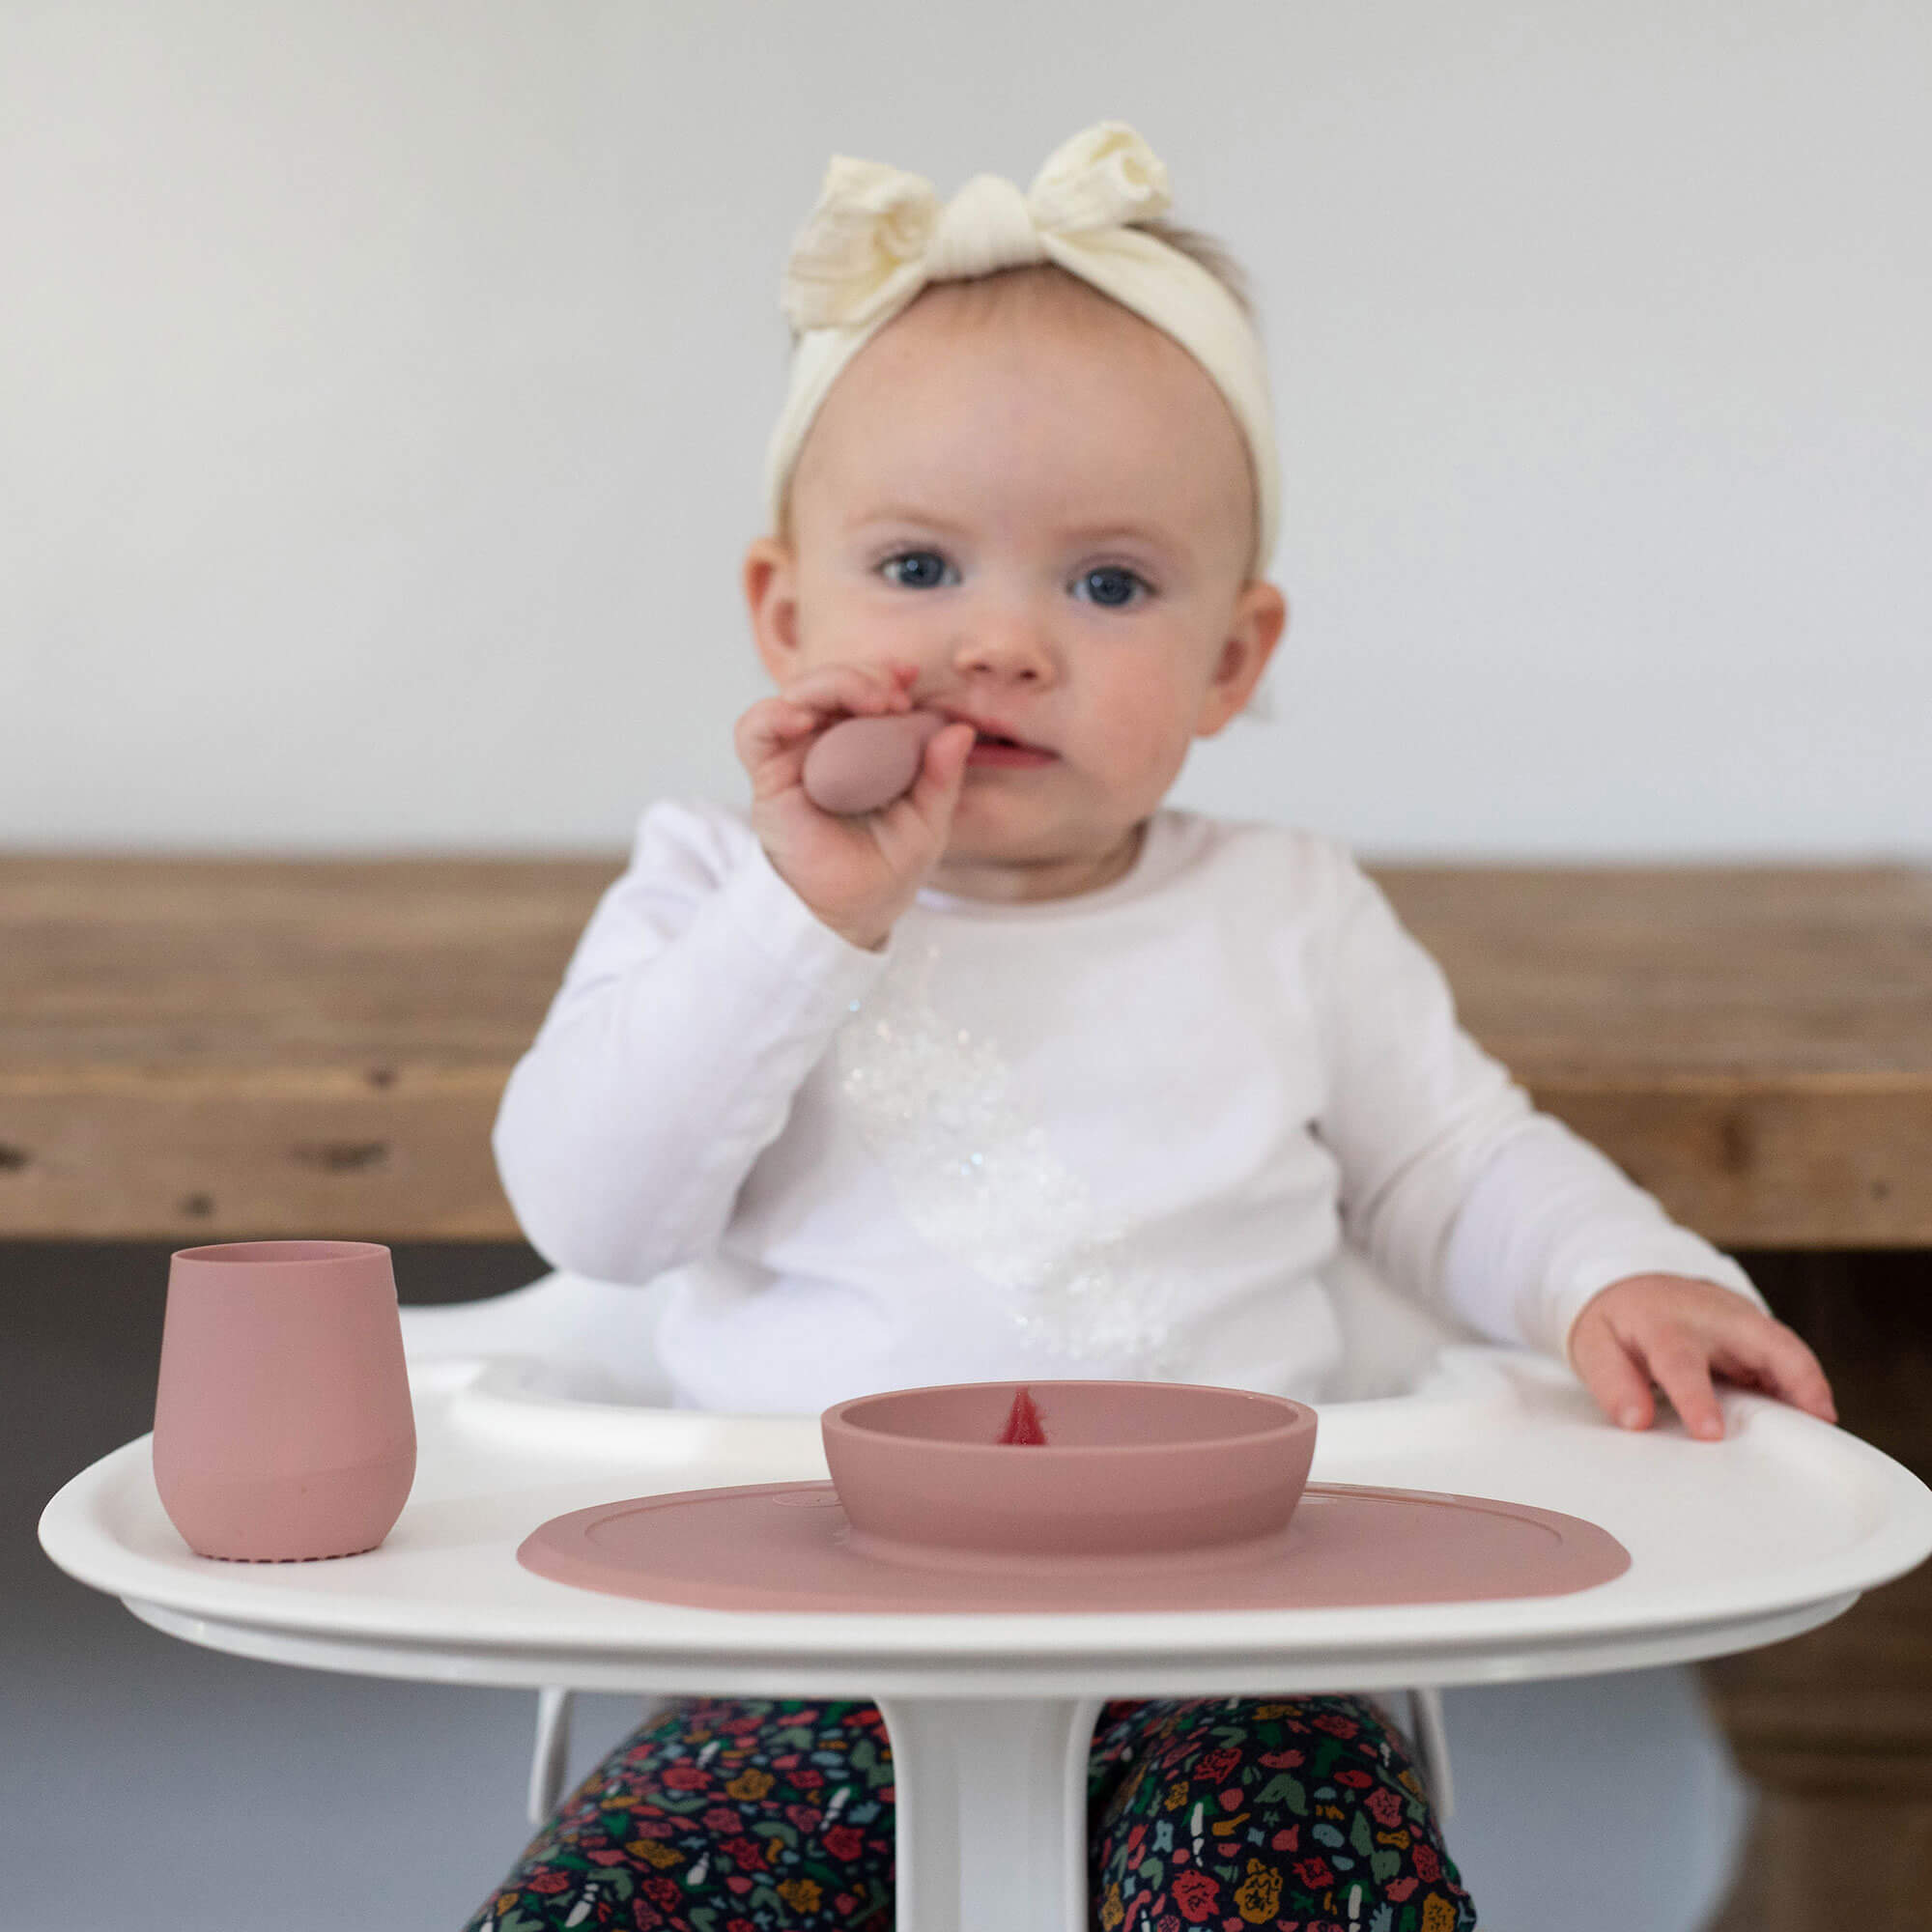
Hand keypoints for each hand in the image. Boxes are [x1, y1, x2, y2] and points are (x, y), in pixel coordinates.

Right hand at [734, 659, 975, 950]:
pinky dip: (775, 715)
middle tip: (895, 697)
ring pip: (799, 695)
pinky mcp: (768, 777)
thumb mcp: (927, 821)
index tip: (912, 679)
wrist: (850, 914)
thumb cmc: (886, 868)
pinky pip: (756, 731)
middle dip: (864, 676)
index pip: (867, 692)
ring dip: (832, 684)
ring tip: (869, 701)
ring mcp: (795, 756)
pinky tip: (802, 720)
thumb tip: (960, 730)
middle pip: (833, 684)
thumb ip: (941, 777)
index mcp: (865, 745)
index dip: (885, 674)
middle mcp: (827, 743)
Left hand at [1568, 1273, 1836, 1440]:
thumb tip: (1637, 1421)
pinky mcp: (1758, 1331)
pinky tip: (1814, 1416)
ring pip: (1787, 1346)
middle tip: (1816, 1419)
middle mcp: (1710, 1317)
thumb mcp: (1595, 1346)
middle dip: (1793, 1376)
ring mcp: (1741, 1319)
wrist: (1633, 1284)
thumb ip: (1613, 1384)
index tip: (1710, 1433)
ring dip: (1810, 1383)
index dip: (1696, 1398)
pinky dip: (1805, 1384)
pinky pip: (1789, 1356)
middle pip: (1762, 1339)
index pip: (1681, 1360)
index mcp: (1662, 1323)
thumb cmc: (1618, 1323)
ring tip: (1825, 1426)